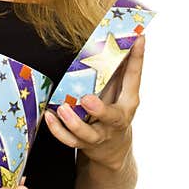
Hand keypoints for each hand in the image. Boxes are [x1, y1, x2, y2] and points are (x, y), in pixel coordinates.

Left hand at [44, 34, 144, 168]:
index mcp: (129, 102)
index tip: (138, 38)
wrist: (114, 150)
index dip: (138, 58)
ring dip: (73, 123)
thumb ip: (122, 69)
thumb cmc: (116, 111)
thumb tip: (125, 37)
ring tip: (62, 109)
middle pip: (111, 117)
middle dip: (99, 109)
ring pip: (87, 134)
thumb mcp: (122, 92)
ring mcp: (100, 134)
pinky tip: (49, 116)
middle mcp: (116, 120)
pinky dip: (58, 130)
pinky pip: (70, 140)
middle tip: (86, 99)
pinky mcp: (85, 144)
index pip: (135, 77)